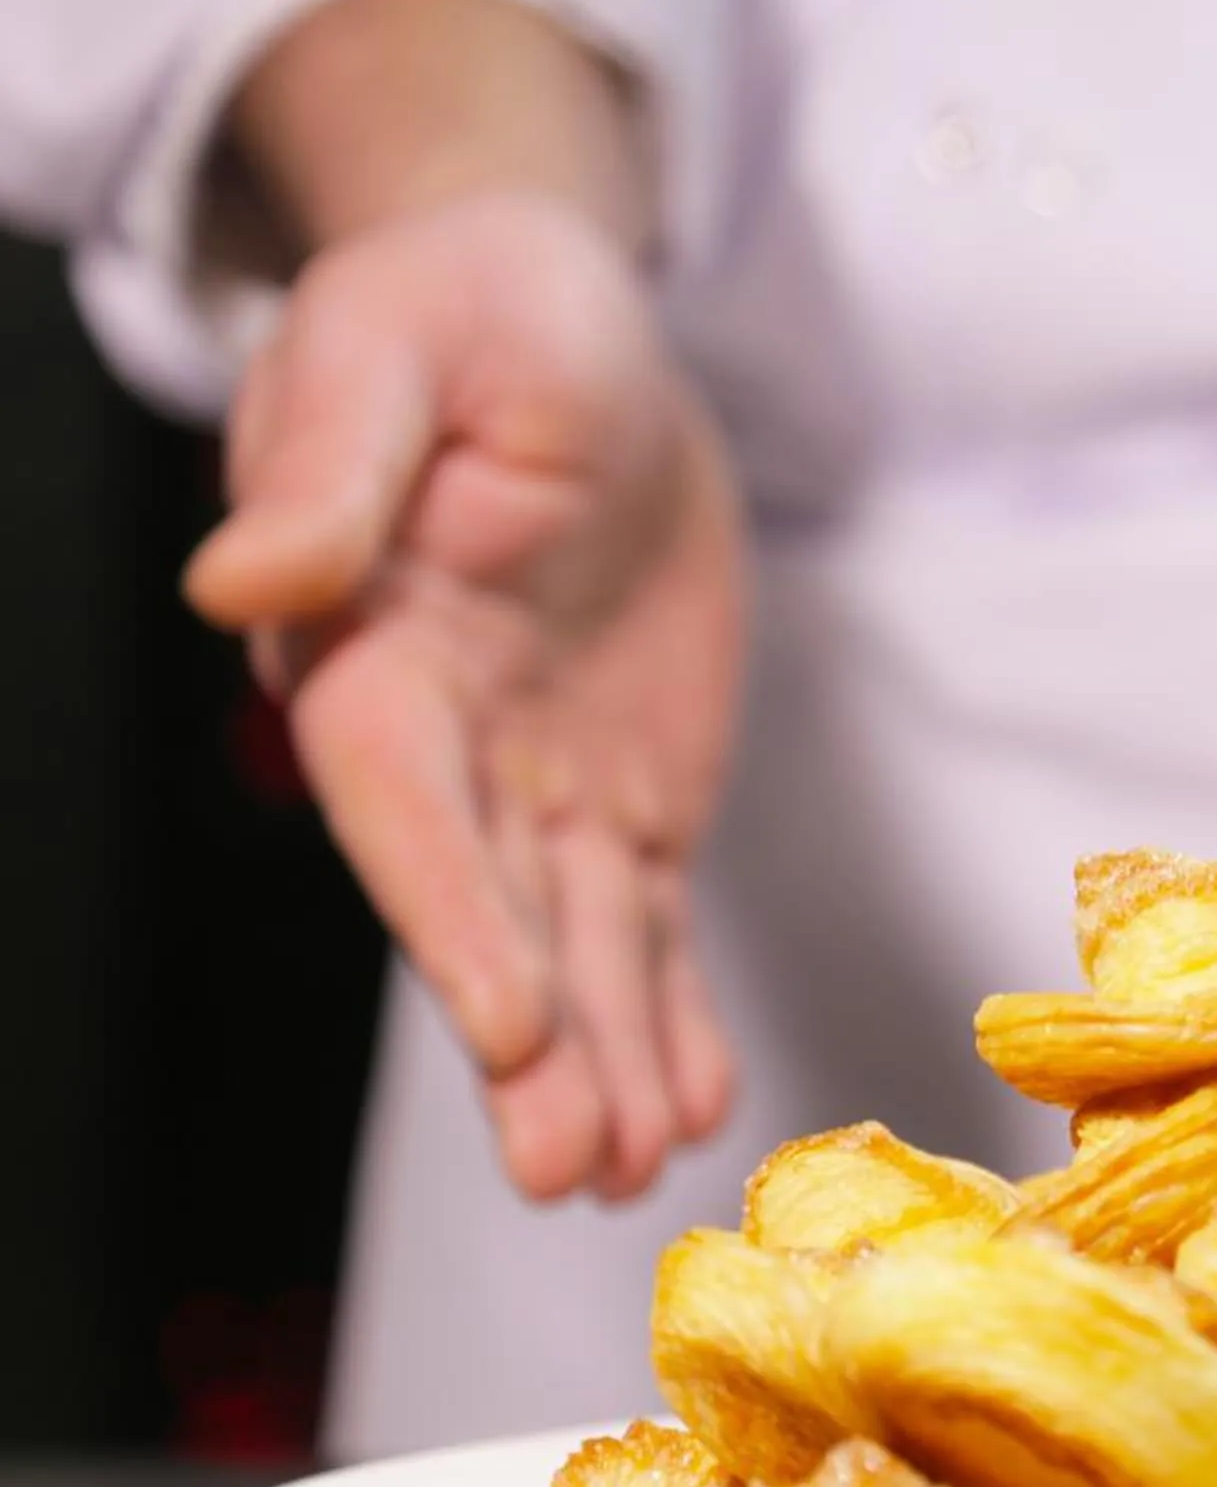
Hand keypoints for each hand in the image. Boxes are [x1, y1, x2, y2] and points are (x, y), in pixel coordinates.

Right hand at [188, 191, 746, 1198]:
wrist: (572, 334)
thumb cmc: (469, 313)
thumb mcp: (400, 344)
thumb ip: (333, 465)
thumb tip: (251, 581)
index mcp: (370, 641)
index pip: (403, 801)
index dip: (450, 913)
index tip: (509, 1022)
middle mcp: (449, 739)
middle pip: (485, 908)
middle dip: (529, 1043)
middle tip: (566, 1168)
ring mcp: (541, 778)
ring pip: (574, 942)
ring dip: (602, 1062)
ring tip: (630, 1172)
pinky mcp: (627, 792)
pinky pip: (651, 919)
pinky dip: (673, 1013)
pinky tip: (695, 1105)